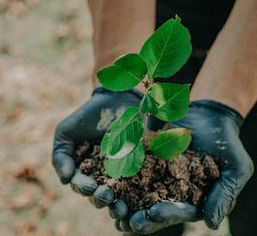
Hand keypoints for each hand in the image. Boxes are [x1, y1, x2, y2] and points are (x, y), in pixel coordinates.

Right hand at [52, 86, 143, 207]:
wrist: (113, 100)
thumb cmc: (86, 118)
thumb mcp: (66, 133)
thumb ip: (61, 156)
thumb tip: (65, 180)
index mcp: (83, 173)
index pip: (81, 185)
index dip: (83, 187)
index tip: (88, 186)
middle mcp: (102, 178)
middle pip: (99, 195)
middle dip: (101, 199)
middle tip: (105, 196)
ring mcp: (122, 174)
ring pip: (119, 195)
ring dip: (118, 204)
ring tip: (120, 205)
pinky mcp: (139, 168)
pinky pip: (140, 184)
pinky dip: (139, 193)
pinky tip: (140, 197)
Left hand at [109, 100, 253, 232]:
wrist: (208, 114)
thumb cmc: (226, 143)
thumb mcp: (234, 169)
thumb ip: (223, 195)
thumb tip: (211, 224)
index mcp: (190, 200)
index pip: (178, 212)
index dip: (166, 215)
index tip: (153, 213)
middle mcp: (169, 192)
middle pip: (152, 209)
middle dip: (139, 216)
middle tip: (125, 220)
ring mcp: (153, 176)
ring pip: (135, 193)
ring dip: (122, 202)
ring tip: (110, 206)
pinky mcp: (142, 159)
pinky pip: (127, 168)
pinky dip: (116, 175)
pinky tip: (104, 180)